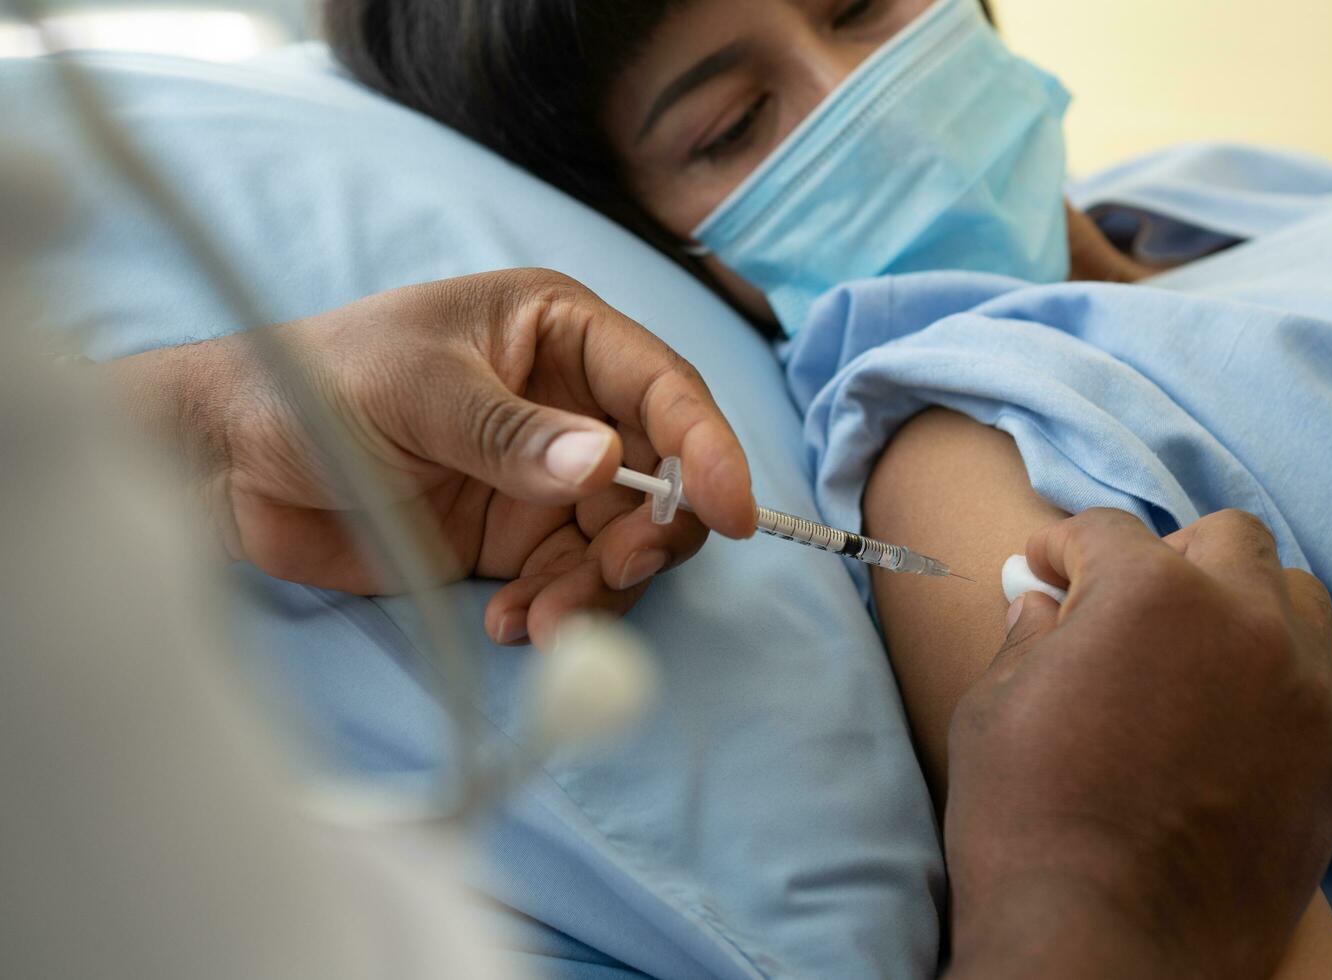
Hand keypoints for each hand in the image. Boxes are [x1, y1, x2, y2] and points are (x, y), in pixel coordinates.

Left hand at [111, 269, 756, 646]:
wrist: (231, 465)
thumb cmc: (315, 384)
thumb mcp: (414, 392)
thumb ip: (511, 433)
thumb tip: (609, 464)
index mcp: (559, 332)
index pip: (663, 386)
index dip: (707, 446)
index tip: (733, 512)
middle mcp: (570, 405)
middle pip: (664, 474)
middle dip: (651, 534)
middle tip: (612, 577)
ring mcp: (546, 478)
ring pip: (623, 541)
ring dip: (599, 589)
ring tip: (540, 619)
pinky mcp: (517, 541)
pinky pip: (573, 584)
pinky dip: (558, 612)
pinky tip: (511, 623)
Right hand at [945, 509, 1331, 979]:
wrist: (1104, 945)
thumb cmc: (1026, 821)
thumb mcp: (993, 708)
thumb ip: (1027, 638)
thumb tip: (1045, 606)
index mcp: (1147, 592)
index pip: (1106, 530)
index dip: (1064, 546)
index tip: (1047, 570)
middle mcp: (1241, 621)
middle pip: (1225, 540)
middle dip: (1167, 556)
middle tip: (1125, 601)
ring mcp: (1300, 689)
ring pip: (1292, 597)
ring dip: (1240, 602)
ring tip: (1194, 649)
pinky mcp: (1331, 755)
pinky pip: (1320, 677)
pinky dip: (1276, 671)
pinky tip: (1229, 711)